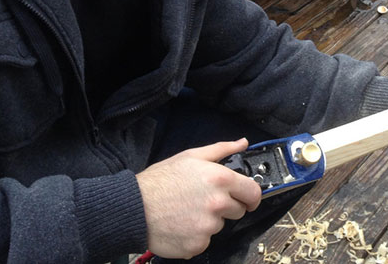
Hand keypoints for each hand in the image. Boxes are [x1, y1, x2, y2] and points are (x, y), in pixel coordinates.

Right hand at [136, 139, 261, 258]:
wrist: (133, 208)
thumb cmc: (160, 181)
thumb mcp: (191, 156)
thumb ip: (222, 149)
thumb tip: (242, 144)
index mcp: (220, 180)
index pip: (254, 193)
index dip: (251, 195)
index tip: (247, 198)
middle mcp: (218, 204)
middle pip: (238, 210)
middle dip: (227, 206)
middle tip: (204, 200)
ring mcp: (208, 227)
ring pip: (220, 225)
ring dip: (209, 220)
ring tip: (188, 210)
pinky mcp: (197, 245)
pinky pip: (206, 240)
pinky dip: (196, 235)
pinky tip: (182, 224)